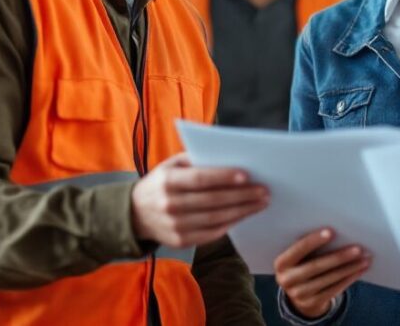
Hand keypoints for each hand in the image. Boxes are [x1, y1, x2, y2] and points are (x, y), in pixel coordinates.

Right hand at [130, 153, 268, 247]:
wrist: (135, 214)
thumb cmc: (162, 183)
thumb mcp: (171, 165)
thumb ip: (196, 160)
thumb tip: (230, 158)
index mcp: (167, 181)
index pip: (200, 179)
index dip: (223, 177)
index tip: (247, 175)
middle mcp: (170, 205)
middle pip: (212, 201)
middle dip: (242, 195)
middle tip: (264, 190)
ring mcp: (175, 226)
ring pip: (216, 219)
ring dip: (243, 211)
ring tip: (261, 203)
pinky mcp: (180, 241)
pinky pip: (212, 233)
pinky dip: (231, 223)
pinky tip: (244, 214)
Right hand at [275, 228, 369, 319]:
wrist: (298, 293)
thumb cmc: (302, 263)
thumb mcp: (298, 256)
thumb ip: (308, 246)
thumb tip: (337, 232)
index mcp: (281, 263)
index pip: (298, 249)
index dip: (314, 241)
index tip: (331, 231)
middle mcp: (287, 279)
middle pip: (316, 266)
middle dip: (339, 257)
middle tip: (358, 248)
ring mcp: (299, 294)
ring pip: (328, 279)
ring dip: (350, 268)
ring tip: (365, 258)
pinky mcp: (312, 303)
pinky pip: (334, 289)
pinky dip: (349, 278)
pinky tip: (360, 270)